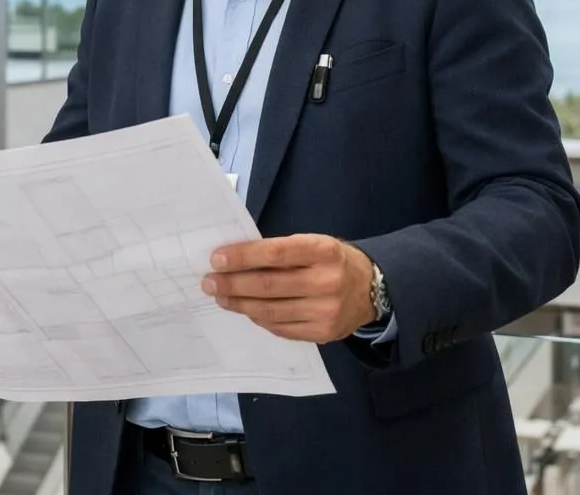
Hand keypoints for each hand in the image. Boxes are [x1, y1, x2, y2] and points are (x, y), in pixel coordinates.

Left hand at [203, 234, 376, 343]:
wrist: (371, 289)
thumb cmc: (331, 261)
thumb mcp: (312, 244)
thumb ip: (279, 251)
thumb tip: (233, 260)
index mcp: (323, 251)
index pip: (275, 253)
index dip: (242, 257)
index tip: (216, 259)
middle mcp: (327, 282)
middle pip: (269, 286)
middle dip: (232, 284)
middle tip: (209, 282)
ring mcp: (326, 311)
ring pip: (270, 310)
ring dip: (240, 303)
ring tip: (221, 297)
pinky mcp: (323, 334)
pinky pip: (280, 328)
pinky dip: (259, 318)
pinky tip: (246, 310)